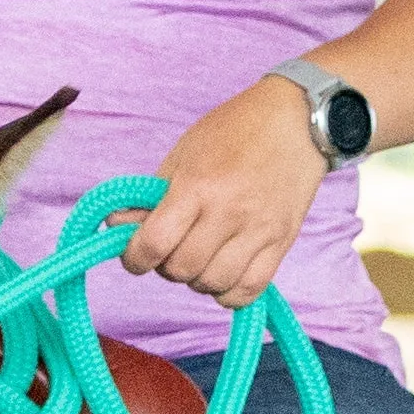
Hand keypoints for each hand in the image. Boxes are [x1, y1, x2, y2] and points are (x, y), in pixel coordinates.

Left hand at [126, 76, 329, 307]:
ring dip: (197, 279)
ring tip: (200, 258)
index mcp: (197, 186)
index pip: (154, 243)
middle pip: (181, 269)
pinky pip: (248, 290)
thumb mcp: (184, 154)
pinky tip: (223, 273)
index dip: (134, 258)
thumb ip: (152, 197)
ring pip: (213, 284)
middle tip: (172, 249)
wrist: (295, 121)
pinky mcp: (282, 242)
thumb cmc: (234, 132)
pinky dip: (228, 292)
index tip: (135, 256)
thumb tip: (118, 227)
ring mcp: (258, 230)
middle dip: (167, 266)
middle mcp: (228, 212)